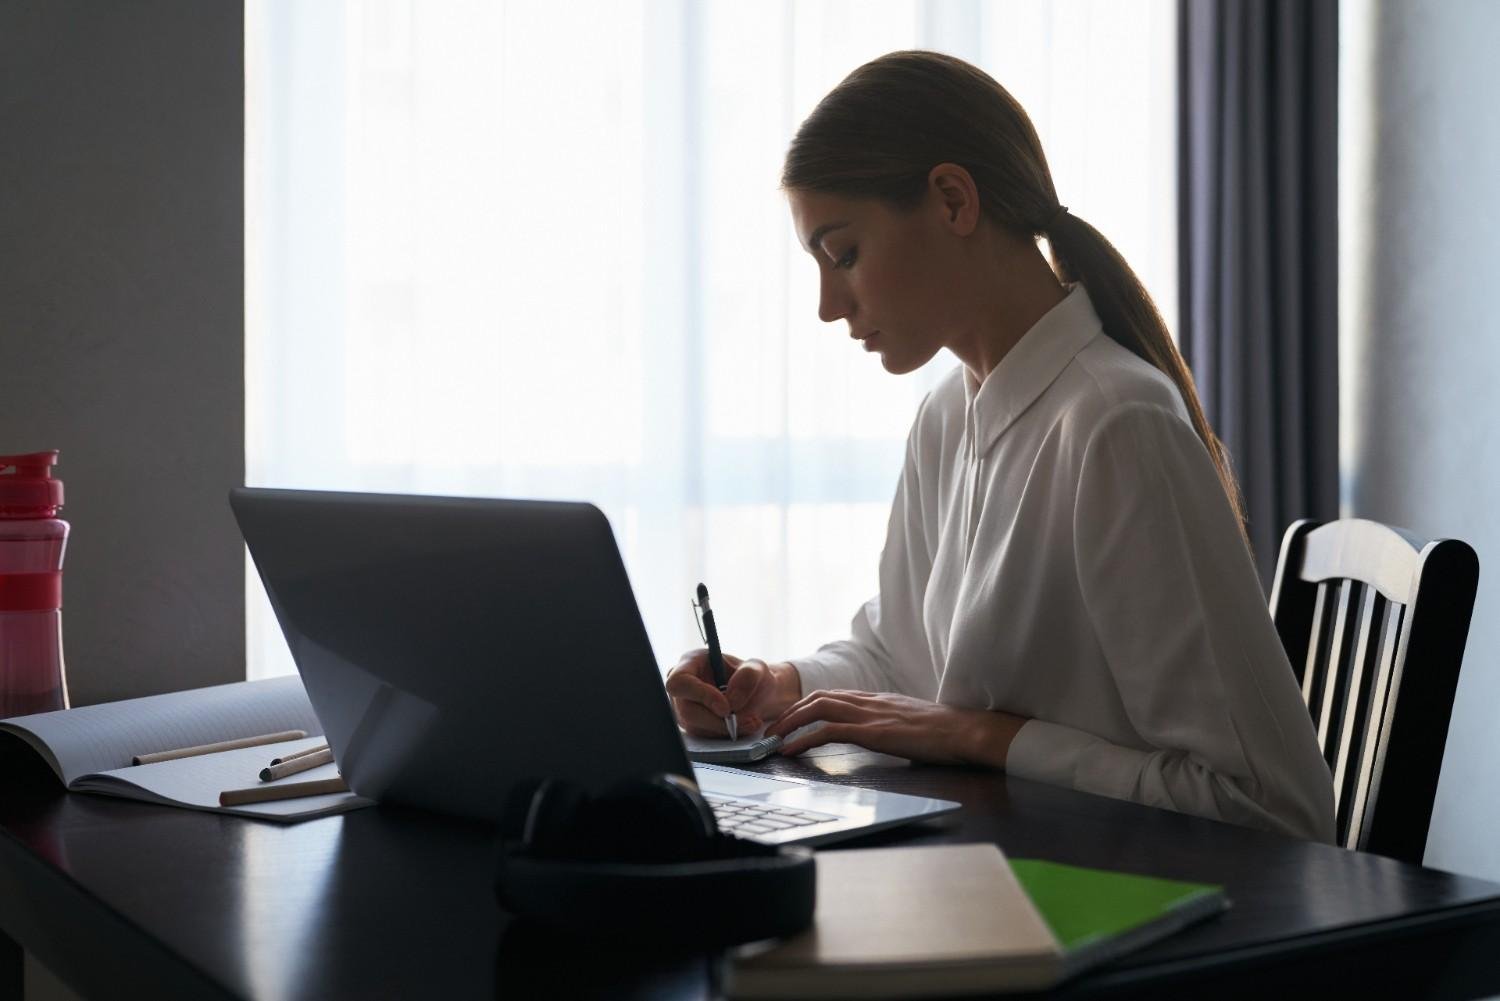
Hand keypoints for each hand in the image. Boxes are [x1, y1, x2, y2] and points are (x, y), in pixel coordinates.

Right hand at [664, 648, 802, 737]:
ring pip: (698, 728)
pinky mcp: (694, 726)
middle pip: (688, 711)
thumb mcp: (757, 668)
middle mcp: (683, 687)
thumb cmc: (751, 676)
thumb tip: (732, 700)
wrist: (757, 695)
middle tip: (748, 720)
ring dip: (728, 729)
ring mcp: (685, 709)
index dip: (700, 695)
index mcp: (690, 663)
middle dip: (719, 721)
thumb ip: (748, 676)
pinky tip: (745, 726)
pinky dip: (728, 735)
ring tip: (752, 722)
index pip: (680, 682)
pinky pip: (706, 737)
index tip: (726, 708)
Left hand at [764, 689, 1029, 767]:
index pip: (832, 694)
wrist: (967, 731)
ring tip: (771, 739)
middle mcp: (869, 700)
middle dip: (790, 711)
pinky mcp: (873, 732)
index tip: (789, 718)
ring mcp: (870, 714)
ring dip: (789, 722)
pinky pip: (828, 731)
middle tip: (771, 729)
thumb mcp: (909, 723)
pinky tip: (790, 750)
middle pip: (818, 697)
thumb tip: (880, 735)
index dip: (806, 705)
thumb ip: (890, 724)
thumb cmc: (945, 732)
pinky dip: (804, 738)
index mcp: (877, 698)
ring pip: (817, 708)